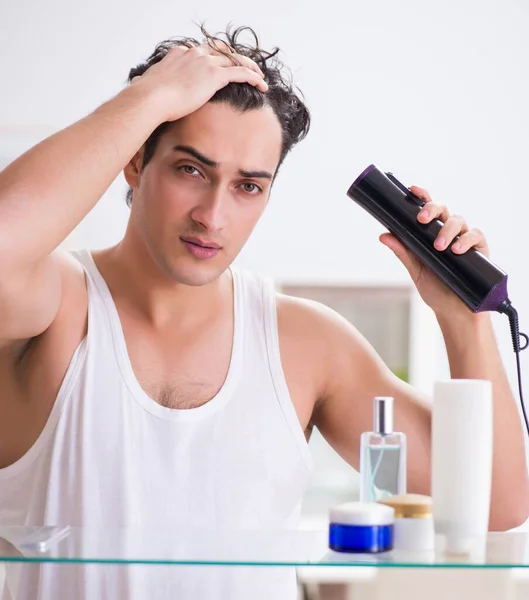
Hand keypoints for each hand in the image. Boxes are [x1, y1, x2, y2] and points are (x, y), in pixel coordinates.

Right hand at [130, 43, 267, 122]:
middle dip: (236, 59)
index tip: (220, 66)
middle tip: (247, 67)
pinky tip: (262, 84)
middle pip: (222, 53)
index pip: (202, 52)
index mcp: (179, 54)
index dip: (215, 58)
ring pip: (235, 60)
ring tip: (259, 77)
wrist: (150, 99)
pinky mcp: (214, 75)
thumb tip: (136, 89)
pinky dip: (253, 76)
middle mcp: (194, 54)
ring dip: (249, 67)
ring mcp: (205, 63)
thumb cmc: (146, 98)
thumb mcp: (146, 87)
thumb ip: (146, 85)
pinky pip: (240, 72)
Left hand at [379, 185, 489, 315]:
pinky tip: (457, 250)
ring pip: (458, 220)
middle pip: (443, 209)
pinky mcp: (479, 249)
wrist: (453, 310)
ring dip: (447, 230)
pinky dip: (466, 240)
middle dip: (432, 209)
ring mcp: (464, 239)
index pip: (427, 209)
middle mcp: (448, 231)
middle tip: (422, 220)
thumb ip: (402, 251)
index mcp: (431, 233)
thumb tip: (383, 235)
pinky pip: (475, 236)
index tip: (412, 189)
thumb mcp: (415, 270)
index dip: (422, 196)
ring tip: (439, 246)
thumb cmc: (435, 288)